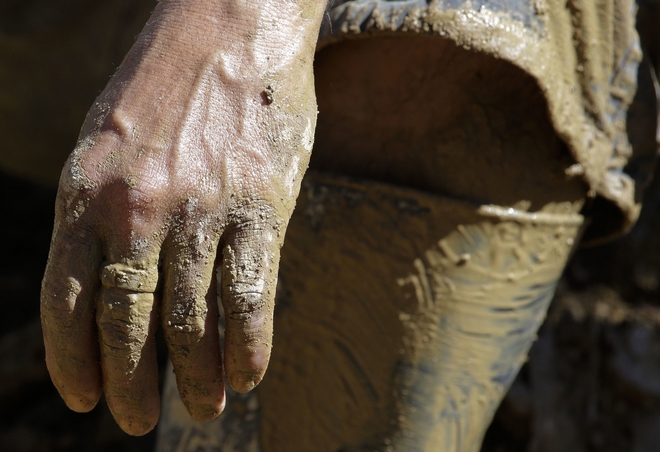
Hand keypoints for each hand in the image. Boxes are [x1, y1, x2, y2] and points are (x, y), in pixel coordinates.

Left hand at [40, 0, 323, 434]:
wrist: (231, 25)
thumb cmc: (168, 87)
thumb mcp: (107, 143)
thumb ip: (103, 214)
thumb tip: (115, 285)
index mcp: (88, 192)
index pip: (67, 302)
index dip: (74, 361)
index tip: (86, 399)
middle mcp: (139, 208)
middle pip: (129, 322)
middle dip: (133, 385)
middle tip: (140, 421)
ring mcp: (203, 209)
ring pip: (192, 320)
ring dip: (196, 377)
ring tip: (204, 408)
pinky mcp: (262, 207)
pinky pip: (251, 296)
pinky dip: (249, 346)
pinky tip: (249, 374)